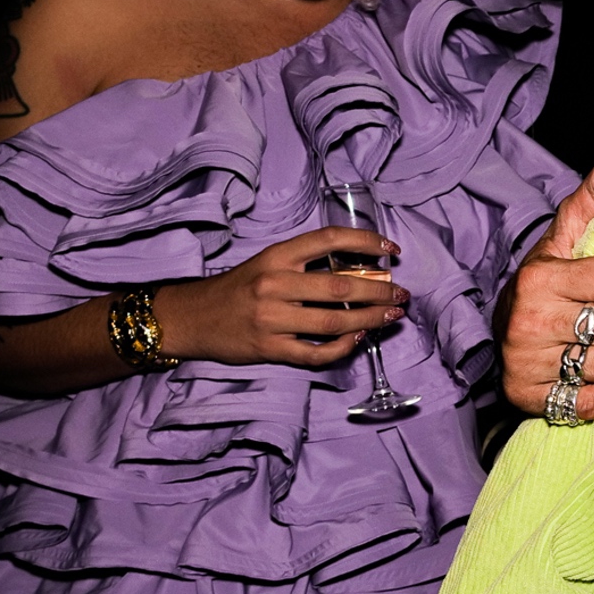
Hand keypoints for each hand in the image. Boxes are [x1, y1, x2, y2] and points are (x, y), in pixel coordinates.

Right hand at [154, 228, 408, 366]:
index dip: (366, 241)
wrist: (191, 317)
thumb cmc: (237, 288)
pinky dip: (342, 348)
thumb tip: (361, 270)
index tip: (392, 250)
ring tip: (391, 316)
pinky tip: (358, 340)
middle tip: (402, 294)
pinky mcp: (269, 348)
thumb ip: (306, 265)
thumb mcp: (267, 264)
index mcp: (276, 255)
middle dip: (379, 290)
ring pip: (334, 322)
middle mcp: (275, 284)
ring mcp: (272, 319)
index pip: (329, 239)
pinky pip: (315, 354)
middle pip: (340, 286)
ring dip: (370, 320)